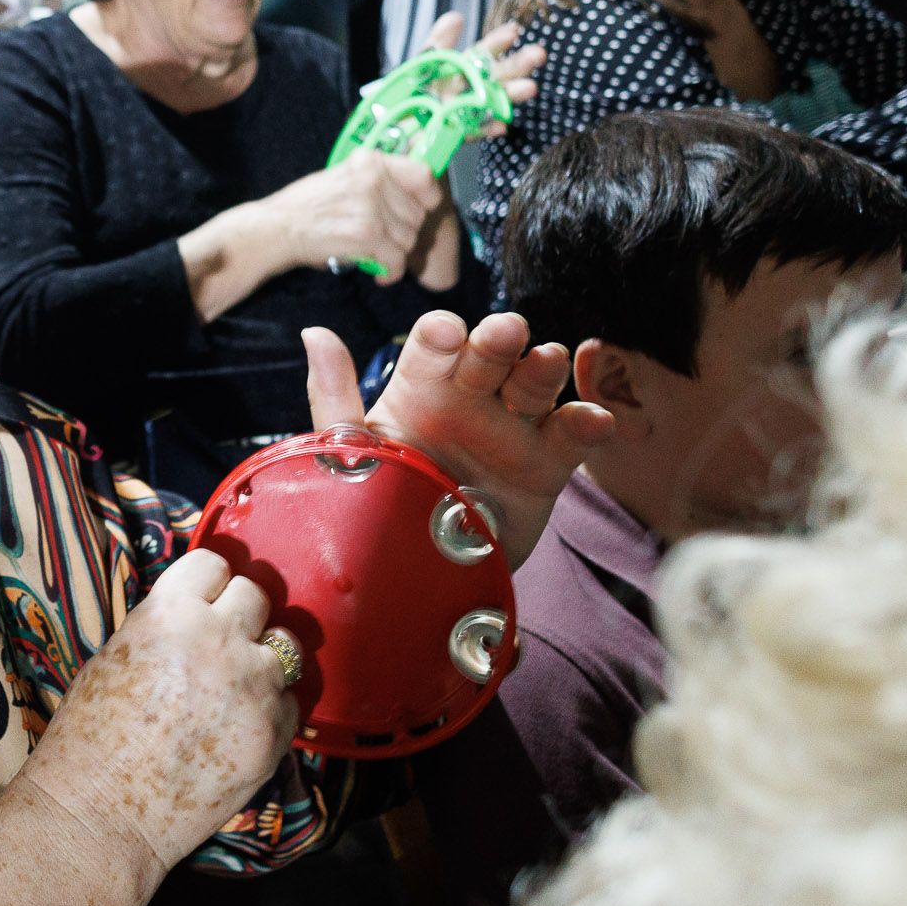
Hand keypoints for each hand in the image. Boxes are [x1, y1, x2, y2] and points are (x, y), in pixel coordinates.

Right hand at [16, 549, 296, 876]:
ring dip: (262, 661)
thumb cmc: (88, 739)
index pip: (214, 564)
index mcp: (170, 612)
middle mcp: (220, 639)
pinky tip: (237, 731)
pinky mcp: (275, 733)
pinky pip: (290, 702)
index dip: (207, 584)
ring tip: (233, 691)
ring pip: (284, 647)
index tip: (203, 601)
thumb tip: (200, 616)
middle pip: (256, 595)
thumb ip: (165, 628)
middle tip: (218, 646)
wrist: (99, 814)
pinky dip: (270, 711)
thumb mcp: (114, 656)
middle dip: (239, 616)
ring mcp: (254, 687)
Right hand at [263, 148, 442, 284]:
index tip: (421, 209)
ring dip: (396, 253)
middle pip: (417, 213)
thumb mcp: (344, 177)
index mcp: (369, 161)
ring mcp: (371, 207)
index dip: (427, 197)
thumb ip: (376, 181)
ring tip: (379, 256)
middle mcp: (373, 179)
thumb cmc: (306, 206)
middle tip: (386, 240)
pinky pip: (396, 259)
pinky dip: (390, 271)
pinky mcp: (366, 234)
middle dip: (405, 232)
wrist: (278, 227)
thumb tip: (411, 196)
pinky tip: (379, 272)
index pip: (423, 174)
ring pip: (409, 238)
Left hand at [302, 314, 612, 564]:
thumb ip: (334, 397)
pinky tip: (592, 420)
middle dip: (497, 339)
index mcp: (422, 384)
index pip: (434, 346)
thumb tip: (314, 331)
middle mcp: (470, 396)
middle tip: (503, 332)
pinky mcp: (546, 463)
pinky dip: (587, 424)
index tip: (445, 334)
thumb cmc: (377, 502)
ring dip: (542, 368)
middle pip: (490, 354)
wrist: (418, 574)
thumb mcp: (351, 453)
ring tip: (547, 360)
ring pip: (534, 384)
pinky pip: (571, 437)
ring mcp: (512, 427)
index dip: (442, 337)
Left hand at [412, 9, 542, 138]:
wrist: (397, 120)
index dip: (498, 42)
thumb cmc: (416, 88)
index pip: (485, 52)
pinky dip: (485, 129)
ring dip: (510, 95)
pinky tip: (500, 126)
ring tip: (530, 87)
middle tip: (538, 54)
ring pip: (491, 102)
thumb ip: (440, 41)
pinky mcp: (455, 133)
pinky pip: (471, 131)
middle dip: (518, 65)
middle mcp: (472, 89)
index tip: (513, 31)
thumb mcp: (425, 61)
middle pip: (497, 76)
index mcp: (465, 68)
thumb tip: (456, 17)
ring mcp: (467, 111)